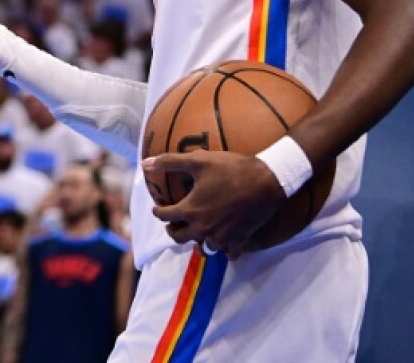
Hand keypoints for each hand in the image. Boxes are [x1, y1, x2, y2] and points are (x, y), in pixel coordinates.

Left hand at [144, 151, 284, 256]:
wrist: (268, 182)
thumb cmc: (231, 169)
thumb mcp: (199, 160)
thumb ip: (169, 162)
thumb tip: (145, 163)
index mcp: (190, 211)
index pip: (164, 216)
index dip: (158, 210)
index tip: (158, 207)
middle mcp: (203, 228)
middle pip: (179, 238)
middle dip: (172, 229)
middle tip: (174, 221)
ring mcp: (222, 237)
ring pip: (202, 248)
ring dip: (197, 240)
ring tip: (197, 230)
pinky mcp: (239, 241)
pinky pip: (227, 253)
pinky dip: (222, 248)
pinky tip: (222, 239)